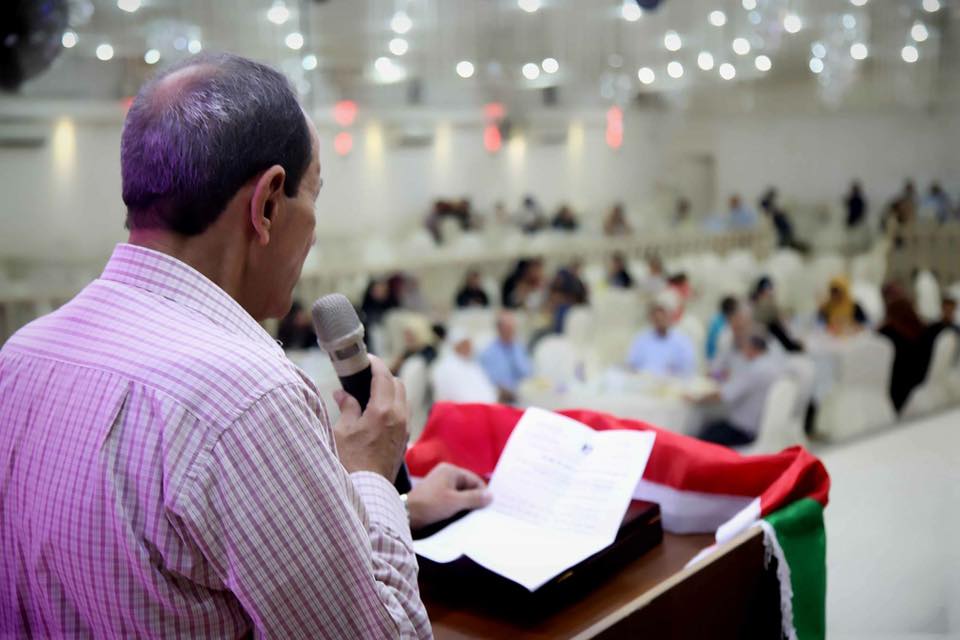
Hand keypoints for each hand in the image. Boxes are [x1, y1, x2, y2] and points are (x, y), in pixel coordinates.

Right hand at [333, 355, 408, 479]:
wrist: (367, 492)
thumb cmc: (350, 463)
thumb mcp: (342, 431)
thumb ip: (347, 407)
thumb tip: (343, 394)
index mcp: (383, 411)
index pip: (383, 376)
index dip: (375, 363)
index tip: (365, 359)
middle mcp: (399, 417)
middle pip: (397, 384)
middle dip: (383, 376)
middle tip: (365, 376)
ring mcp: (404, 430)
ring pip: (402, 399)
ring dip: (390, 391)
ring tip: (369, 394)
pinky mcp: (404, 441)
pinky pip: (403, 414)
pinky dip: (393, 406)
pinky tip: (376, 413)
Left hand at [407, 463, 491, 530]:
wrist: (406, 515)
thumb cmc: (430, 505)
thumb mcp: (455, 502)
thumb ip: (474, 498)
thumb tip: (491, 496)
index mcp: (450, 471)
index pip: (474, 479)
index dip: (483, 493)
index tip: (490, 507)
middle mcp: (445, 474)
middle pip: (468, 486)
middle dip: (475, 499)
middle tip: (484, 513)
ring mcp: (440, 484)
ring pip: (461, 494)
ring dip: (466, 504)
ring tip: (474, 516)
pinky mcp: (436, 494)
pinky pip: (452, 498)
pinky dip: (457, 506)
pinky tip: (462, 516)